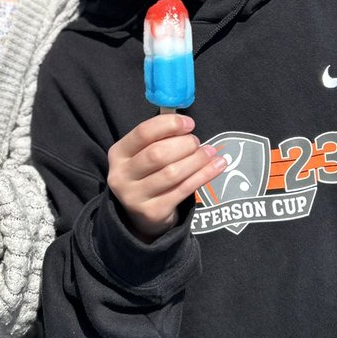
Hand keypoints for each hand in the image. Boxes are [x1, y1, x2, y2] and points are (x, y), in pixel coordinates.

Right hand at [107, 114, 227, 241]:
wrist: (141, 215)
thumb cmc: (148, 173)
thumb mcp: (144, 153)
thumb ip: (160, 137)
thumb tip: (186, 123)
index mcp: (118, 153)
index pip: (143, 133)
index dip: (169, 125)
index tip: (189, 123)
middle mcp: (121, 175)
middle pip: (157, 154)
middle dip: (184, 145)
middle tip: (197, 142)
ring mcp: (135, 197)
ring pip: (172, 173)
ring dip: (196, 160)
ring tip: (210, 152)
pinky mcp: (153, 212)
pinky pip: (184, 190)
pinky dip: (204, 175)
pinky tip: (218, 165)